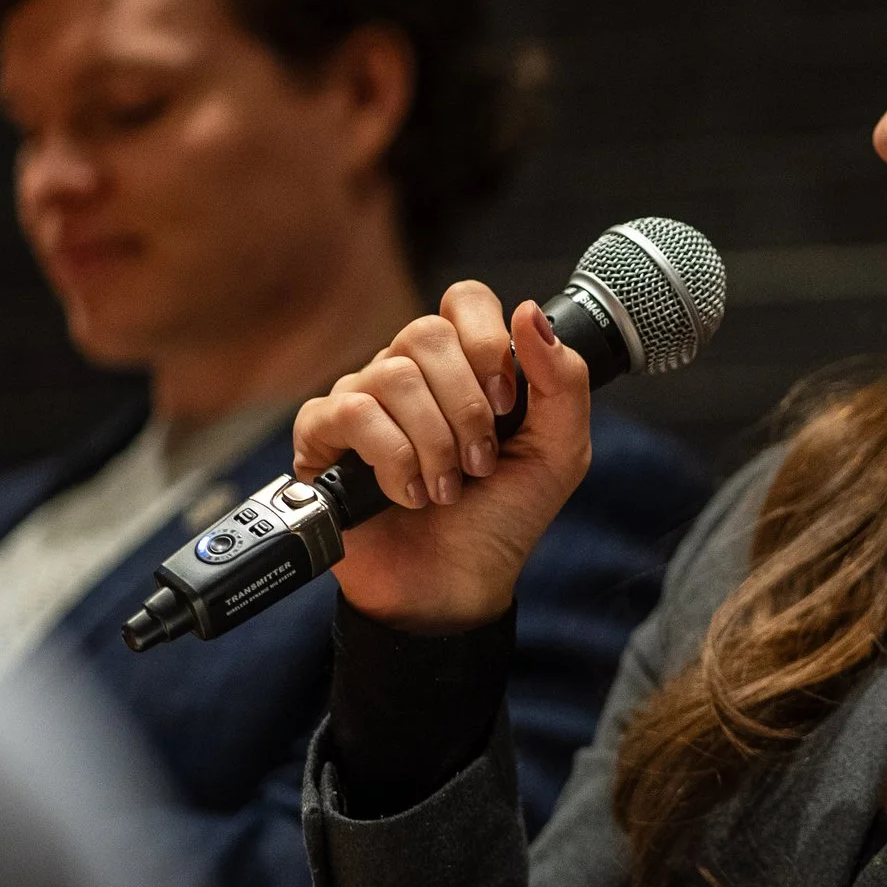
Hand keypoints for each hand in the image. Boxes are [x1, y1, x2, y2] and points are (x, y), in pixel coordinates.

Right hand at [291, 281, 590, 632]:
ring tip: (445, 488)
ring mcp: (362, 401)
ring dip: (433, 443)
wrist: (455, 586)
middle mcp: (408, 373)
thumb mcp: (560, 451)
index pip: (465, 300)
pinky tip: (406, 493)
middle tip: (479, 461)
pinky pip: (348, 411)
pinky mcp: (322, 438)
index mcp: (462, 366)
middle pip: (427, 334)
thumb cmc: (503, 518)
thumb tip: (531, 312)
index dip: (487, 343)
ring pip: (392, 374)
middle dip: (466, 407)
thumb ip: (565, 380)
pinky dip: (391, 458)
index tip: (508, 404)